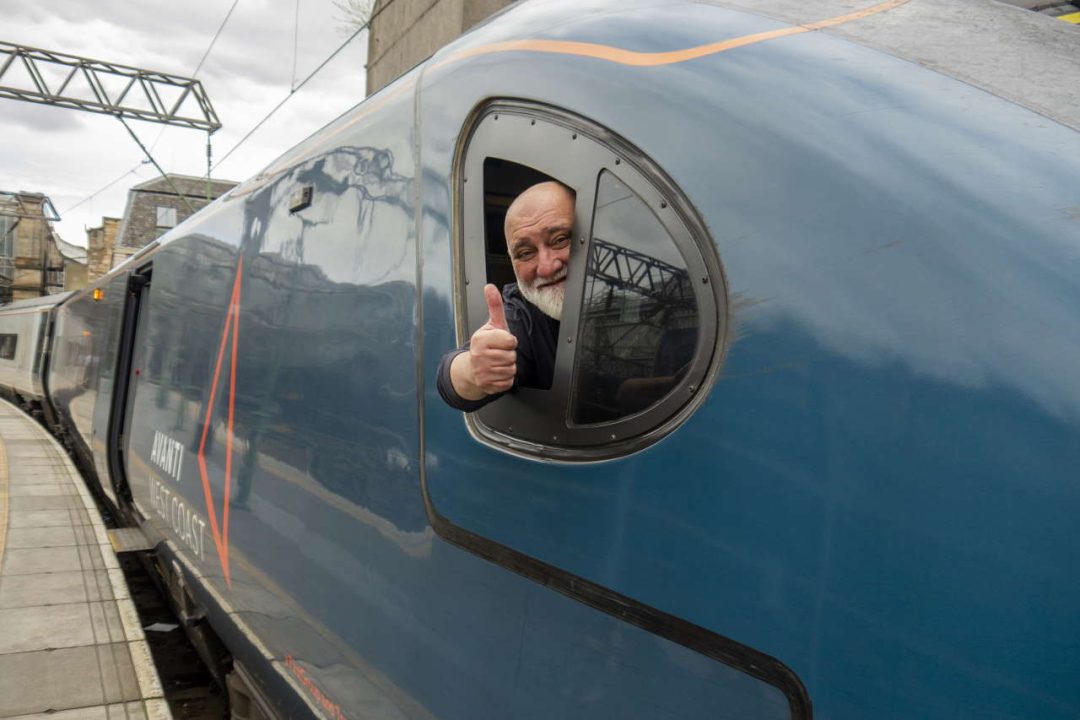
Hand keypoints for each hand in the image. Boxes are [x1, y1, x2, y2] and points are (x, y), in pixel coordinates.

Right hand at [450, 284, 517, 399]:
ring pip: (511, 370)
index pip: (510, 341)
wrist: (471, 368)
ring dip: (508, 367)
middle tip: (499, 353)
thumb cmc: (485, 345)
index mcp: (480, 340)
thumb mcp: (491, 325)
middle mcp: (479, 356)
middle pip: (512, 356)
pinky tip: (496, 373)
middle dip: (509, 355)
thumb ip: (494, 306)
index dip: (509, 341)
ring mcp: (482, 372)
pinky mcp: (486, 386)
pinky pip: (508, 382)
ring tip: (497, 362)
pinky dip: (505, 378)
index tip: (501, 342)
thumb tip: (490, 286)